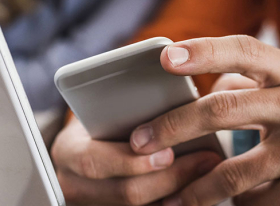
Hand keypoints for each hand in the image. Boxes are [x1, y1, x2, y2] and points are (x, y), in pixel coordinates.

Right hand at [51, 117, 222, 204]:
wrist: (85, 148)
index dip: (133, 161)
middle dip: (171, 178)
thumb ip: (125, 106)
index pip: (95, 162)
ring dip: (181, 192)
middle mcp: (74, 184)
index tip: (168, 152)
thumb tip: (170, 86)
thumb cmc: (99, 121)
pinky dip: (175, 201)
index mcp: (69, 151)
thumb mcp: (101, 109)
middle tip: (205, 159)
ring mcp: (92, 205)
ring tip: (211, 170)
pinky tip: (200, 186)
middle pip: (126, 192)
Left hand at [129, 36, 279, 205]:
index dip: (204, 51)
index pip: (245, 51)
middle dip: (172, 127)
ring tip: (168, 194)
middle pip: (223, 110)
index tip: (165, 58)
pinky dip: (229, 205)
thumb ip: (248, 81)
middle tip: (139, 140)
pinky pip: (251, 202)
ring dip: (192, 186)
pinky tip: (215, 205)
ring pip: (230, 172)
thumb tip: (192, 88)